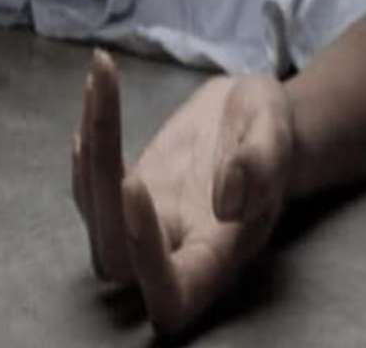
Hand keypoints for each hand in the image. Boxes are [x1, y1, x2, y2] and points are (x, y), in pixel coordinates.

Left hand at [71, 50, 294, 333]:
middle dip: (101, 189)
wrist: (254, 116)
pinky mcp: (128, 192)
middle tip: (104, 115)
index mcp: (220, 255)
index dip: (145, 256)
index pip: (173, 293)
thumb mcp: (276, 133)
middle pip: (114, 259)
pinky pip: (91, 183)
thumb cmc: (274, 129)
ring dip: (92, 147)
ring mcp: (146, 222)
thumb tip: (226, 204)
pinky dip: (88, 139)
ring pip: (95, 215)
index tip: (138, 183)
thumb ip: (261, 164)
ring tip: (104, 72)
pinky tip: (96, 94)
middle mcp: (175, 249)